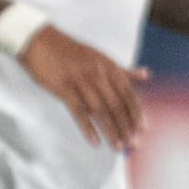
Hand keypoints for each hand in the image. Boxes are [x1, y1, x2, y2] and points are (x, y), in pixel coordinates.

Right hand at [18, 26, 149, 150]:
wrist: (41, 42)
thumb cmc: (72, 52)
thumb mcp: (101, 57)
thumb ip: (123, 70)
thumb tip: (147, 75)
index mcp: (109, 65)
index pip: (128, 92)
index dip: (136, 111)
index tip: (143, 129)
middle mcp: (98, 73)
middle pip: (117, 103)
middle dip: (127, 125)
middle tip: (134, 143)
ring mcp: (81, 80)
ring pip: (100, 110)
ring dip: (111, 130)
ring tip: (119, 146)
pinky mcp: (63, 88)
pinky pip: (78, 112)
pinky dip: (88, 128)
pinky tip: (96, 142)